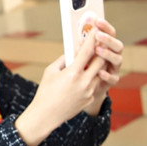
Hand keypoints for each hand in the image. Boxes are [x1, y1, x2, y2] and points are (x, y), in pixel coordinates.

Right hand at [16, 18, 116, 145]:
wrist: (46, 115)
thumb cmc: (45, 92)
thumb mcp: (51, 71)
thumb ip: (64, 59)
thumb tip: (74, 50)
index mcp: (73, 73)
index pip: (87, 51)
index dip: (92, 38)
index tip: (95, 29)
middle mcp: (84, 82)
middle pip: (100, 60)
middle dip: (100, 50)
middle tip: (98, 43)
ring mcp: (89, 91)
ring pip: (100, 72)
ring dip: (97, 64)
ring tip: (92, 59)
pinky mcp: (90, 98)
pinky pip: (95, 83)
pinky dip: (92, 77)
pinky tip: (86, 75)